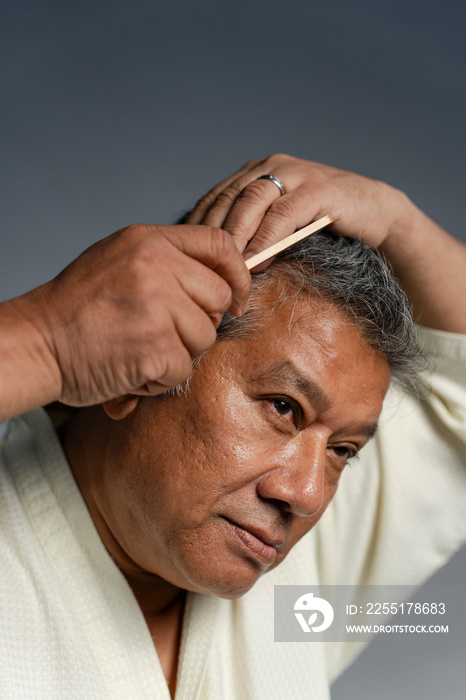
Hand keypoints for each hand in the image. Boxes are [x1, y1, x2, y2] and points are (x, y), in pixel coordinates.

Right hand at [5, 224, 249, 411]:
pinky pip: (183, 368)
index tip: (235, 299)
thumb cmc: (76, 308)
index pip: (219, 245)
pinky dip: (160, 378)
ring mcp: (157, 305)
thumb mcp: (119, 261)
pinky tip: (131, 368)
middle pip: (218, 297)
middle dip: (199, 322)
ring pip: (204, 337)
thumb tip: (216, 280)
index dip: (236, 275)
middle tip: (164, 332)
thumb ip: (166, 262)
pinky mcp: (156, 345)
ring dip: (178, 353)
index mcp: (148, 241)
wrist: (37, 343)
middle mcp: (156, 266)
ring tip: (139, 349)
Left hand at [189, 153, 465, 333]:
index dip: (198, 227)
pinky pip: (284, 213)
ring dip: (236, 235)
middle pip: (228, 199)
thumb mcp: (278, 224)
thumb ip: (250, 230)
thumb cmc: (321, 224)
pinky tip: (257, 259)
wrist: (375, 213)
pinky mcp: (318, 188)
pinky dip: (267, 237)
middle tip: (201, 267)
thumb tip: (213, 261)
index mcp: (254, 173)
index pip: (215, 198)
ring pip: (251, 202)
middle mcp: (270, 167)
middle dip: (212, 234)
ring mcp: (295, 173)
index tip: (185, 257)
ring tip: (226, 266)